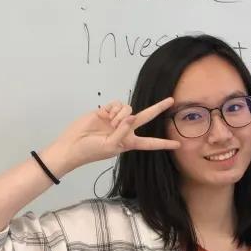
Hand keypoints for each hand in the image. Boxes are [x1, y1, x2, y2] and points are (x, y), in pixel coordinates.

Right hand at [43, 97, 180, 175]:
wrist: (73, 144)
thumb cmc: (92, 150)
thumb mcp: (111, 146)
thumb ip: (123, 132)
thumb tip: (131, 116)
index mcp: (129, 142)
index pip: (150, 143)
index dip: (164, 144)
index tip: (178, 145)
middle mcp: (126, 129)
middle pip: (146, 117)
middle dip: (158, 108)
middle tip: (171, 100)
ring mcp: (116, 119)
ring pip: (129, 109)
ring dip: (120, 115)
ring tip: (110, 123)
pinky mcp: (106, 110)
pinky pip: (117, 104)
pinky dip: (113, 110)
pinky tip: (105, 116)